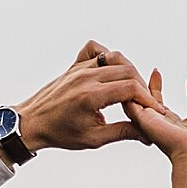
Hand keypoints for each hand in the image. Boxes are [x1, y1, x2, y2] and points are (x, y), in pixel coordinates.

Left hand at [16, 41, 154, 153]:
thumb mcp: (94, 138)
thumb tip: (147, 134)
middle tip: (145, 102)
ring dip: (129, 70)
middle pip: (127, 71)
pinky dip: (107, 55)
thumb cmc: (60, 133)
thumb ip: (122, 132)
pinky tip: (111, 70)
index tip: (154, 110)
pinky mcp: (74, 65)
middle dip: (142, 86)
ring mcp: (79, 68)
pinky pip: (95, 49)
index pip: (130, 88)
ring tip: (133, 88)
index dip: (147, 99)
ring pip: (115, 57)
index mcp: (91, 96)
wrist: (32, 123)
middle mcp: (86, 77)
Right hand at [125, 67, 186, 187]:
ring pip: (133, 100)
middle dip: (143, 82)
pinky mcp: (143, 120)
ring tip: (132, 69)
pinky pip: (130, 103)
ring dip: (133, 85)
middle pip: (144, 98)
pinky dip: (129, 91)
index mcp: (170, 122)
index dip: (156, 85)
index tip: (156, 72)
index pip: (158, 100)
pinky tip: (130, 78)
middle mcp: (157, 122)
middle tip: (144, 68)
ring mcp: (148, 121)